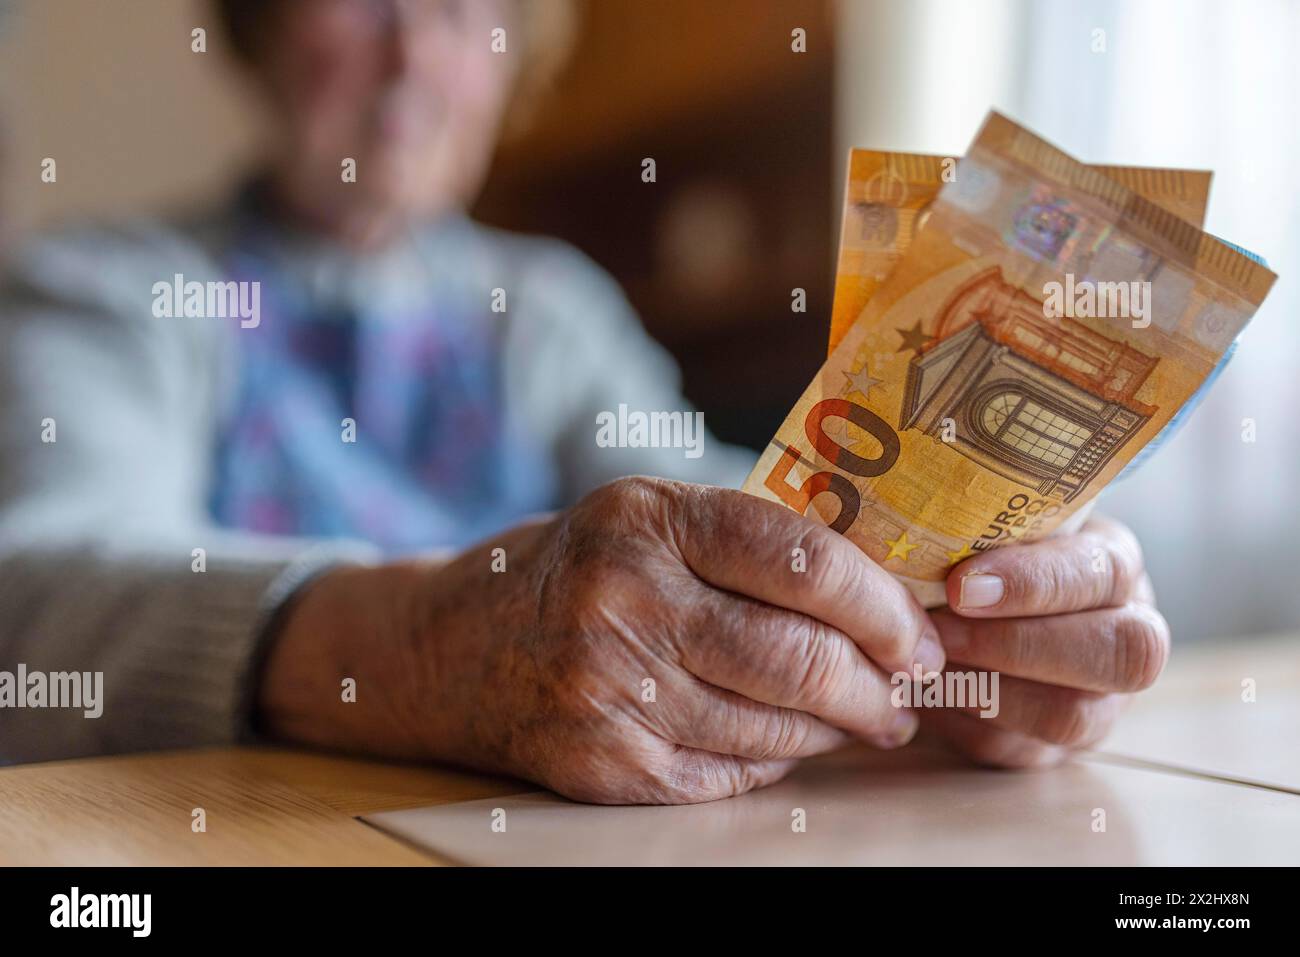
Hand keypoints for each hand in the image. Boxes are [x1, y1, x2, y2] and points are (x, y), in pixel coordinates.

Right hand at [258, 477, 944, 803]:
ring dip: (839, 727)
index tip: (920, 633)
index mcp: (648, 521)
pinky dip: (779, 757)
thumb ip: (748, 540)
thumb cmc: (579, 569)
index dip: (882, 607)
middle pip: (798, 656)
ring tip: (865, 714)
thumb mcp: (648, 517)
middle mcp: (625, 602)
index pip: (802, 562)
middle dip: (880, 683)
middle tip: (910, 688)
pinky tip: (790, 739)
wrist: (456, 646)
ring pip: (775, 725)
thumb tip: (881, 593)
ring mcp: (610, 691)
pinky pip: (732, 771)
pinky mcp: (604, 764)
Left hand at [922, 515, 1169, 766]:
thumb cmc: (979, 550)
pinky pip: (1021, 752)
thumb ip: (979, 526)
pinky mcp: (1059, 747)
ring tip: (924, 666)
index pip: (1102, 573)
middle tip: (941, 633)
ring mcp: (1104, 700)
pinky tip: (923, 696)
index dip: (1035, 584)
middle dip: (1019, 646)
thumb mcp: (991, 523)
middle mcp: (1129, 633)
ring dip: (988, 692)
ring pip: (1071, 716)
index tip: (960, 585)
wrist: (971, 603)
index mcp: (1114, 563)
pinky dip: (965, 726)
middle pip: (1118, 655)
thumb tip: (915, 529)